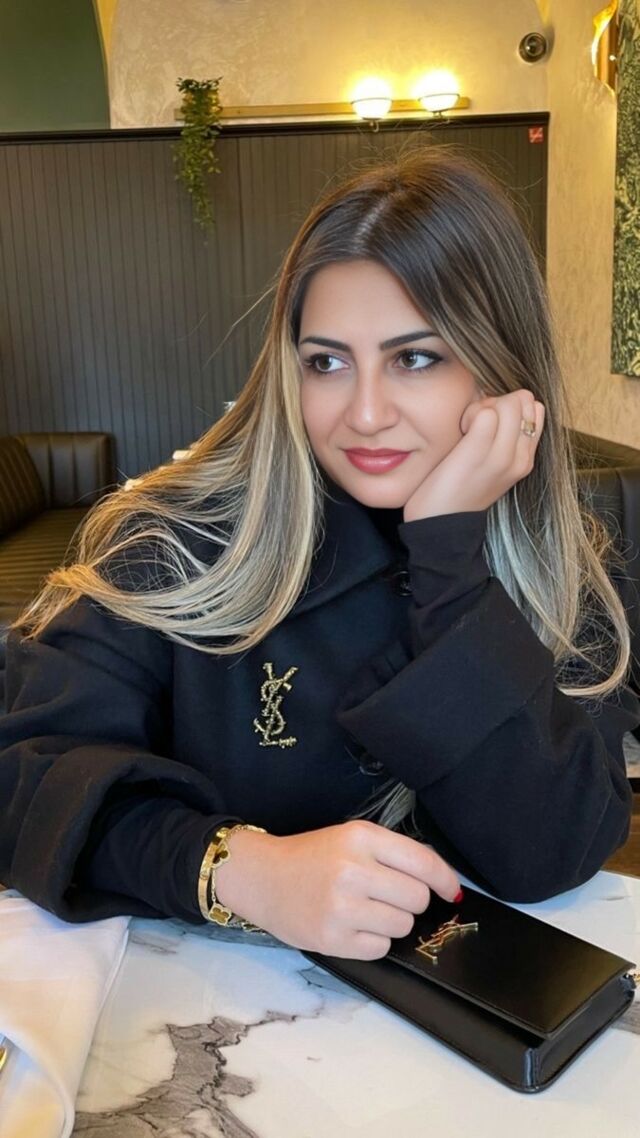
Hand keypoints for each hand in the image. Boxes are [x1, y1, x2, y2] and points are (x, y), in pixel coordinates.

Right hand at [215, 820, 460, 959]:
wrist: (263, 878)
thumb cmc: (313, 857)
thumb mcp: (351, 839)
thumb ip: (394, 854)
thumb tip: (443, 883)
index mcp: (361, 838)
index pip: (424, 863)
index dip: (446, 881)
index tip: (452, 892)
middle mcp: (352, 870)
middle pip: (417, 898)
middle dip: (410, 901)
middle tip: (385, 896)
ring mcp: (341, 907)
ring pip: (403, 925)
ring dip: (392, 922)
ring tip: (366, 911)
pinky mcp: (332, 940)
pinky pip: (381, 948)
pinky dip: (373, 941)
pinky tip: (352, 926)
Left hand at [403, 388, 545, 521]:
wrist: (441, 526)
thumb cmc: (457, 490)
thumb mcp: (491, 466)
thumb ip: (504, 440)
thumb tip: (498, 406)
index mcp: (526, 460)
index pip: (536, 409)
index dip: (510, 407)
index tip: (488, 425)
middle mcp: (520, 458)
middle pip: (524, 400)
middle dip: (497, 403)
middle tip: (475, 426)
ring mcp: (502, 456)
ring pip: (508, 402)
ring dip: (482, 407)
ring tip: (467, 431)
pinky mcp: (479, 452)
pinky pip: (485, 411)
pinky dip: (470, 414)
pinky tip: (460, 432)